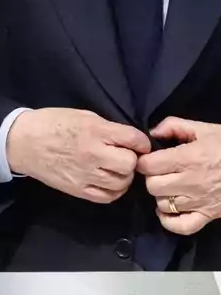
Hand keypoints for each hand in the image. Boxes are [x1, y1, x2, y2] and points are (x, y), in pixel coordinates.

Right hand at [6, 107, 150, 202]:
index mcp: (94, 131)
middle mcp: (93, 154)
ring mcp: (85, 175)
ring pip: (122, 183)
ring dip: (122, 176)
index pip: (134, 140)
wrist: (21, 141)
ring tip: (114, 169)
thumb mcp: (81, 116)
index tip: (137, 144)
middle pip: (130, 164)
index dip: (140, 142)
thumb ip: (107, 127)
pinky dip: (113, 190)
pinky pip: (107, 197)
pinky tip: (107, 182)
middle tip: (122, 156)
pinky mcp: (78, 190)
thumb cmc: (51, 123)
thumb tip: (129, 140)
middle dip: (131, 160)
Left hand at [139, 117, 220, 234]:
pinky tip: (168, 209)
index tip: (149, 158)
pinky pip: (181, 226)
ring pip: (163, 204)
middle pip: (152, 186)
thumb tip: (152, 133)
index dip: (143, 161)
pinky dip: (169, 220)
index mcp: (188, 159)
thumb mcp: (204, 129)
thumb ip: (174, 125)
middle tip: (160, 172)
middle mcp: (191, 183)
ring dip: (161, 196)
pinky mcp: (209, 216)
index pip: (148, 166)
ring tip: (168, 187)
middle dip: (151, 177)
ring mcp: (200, 202)